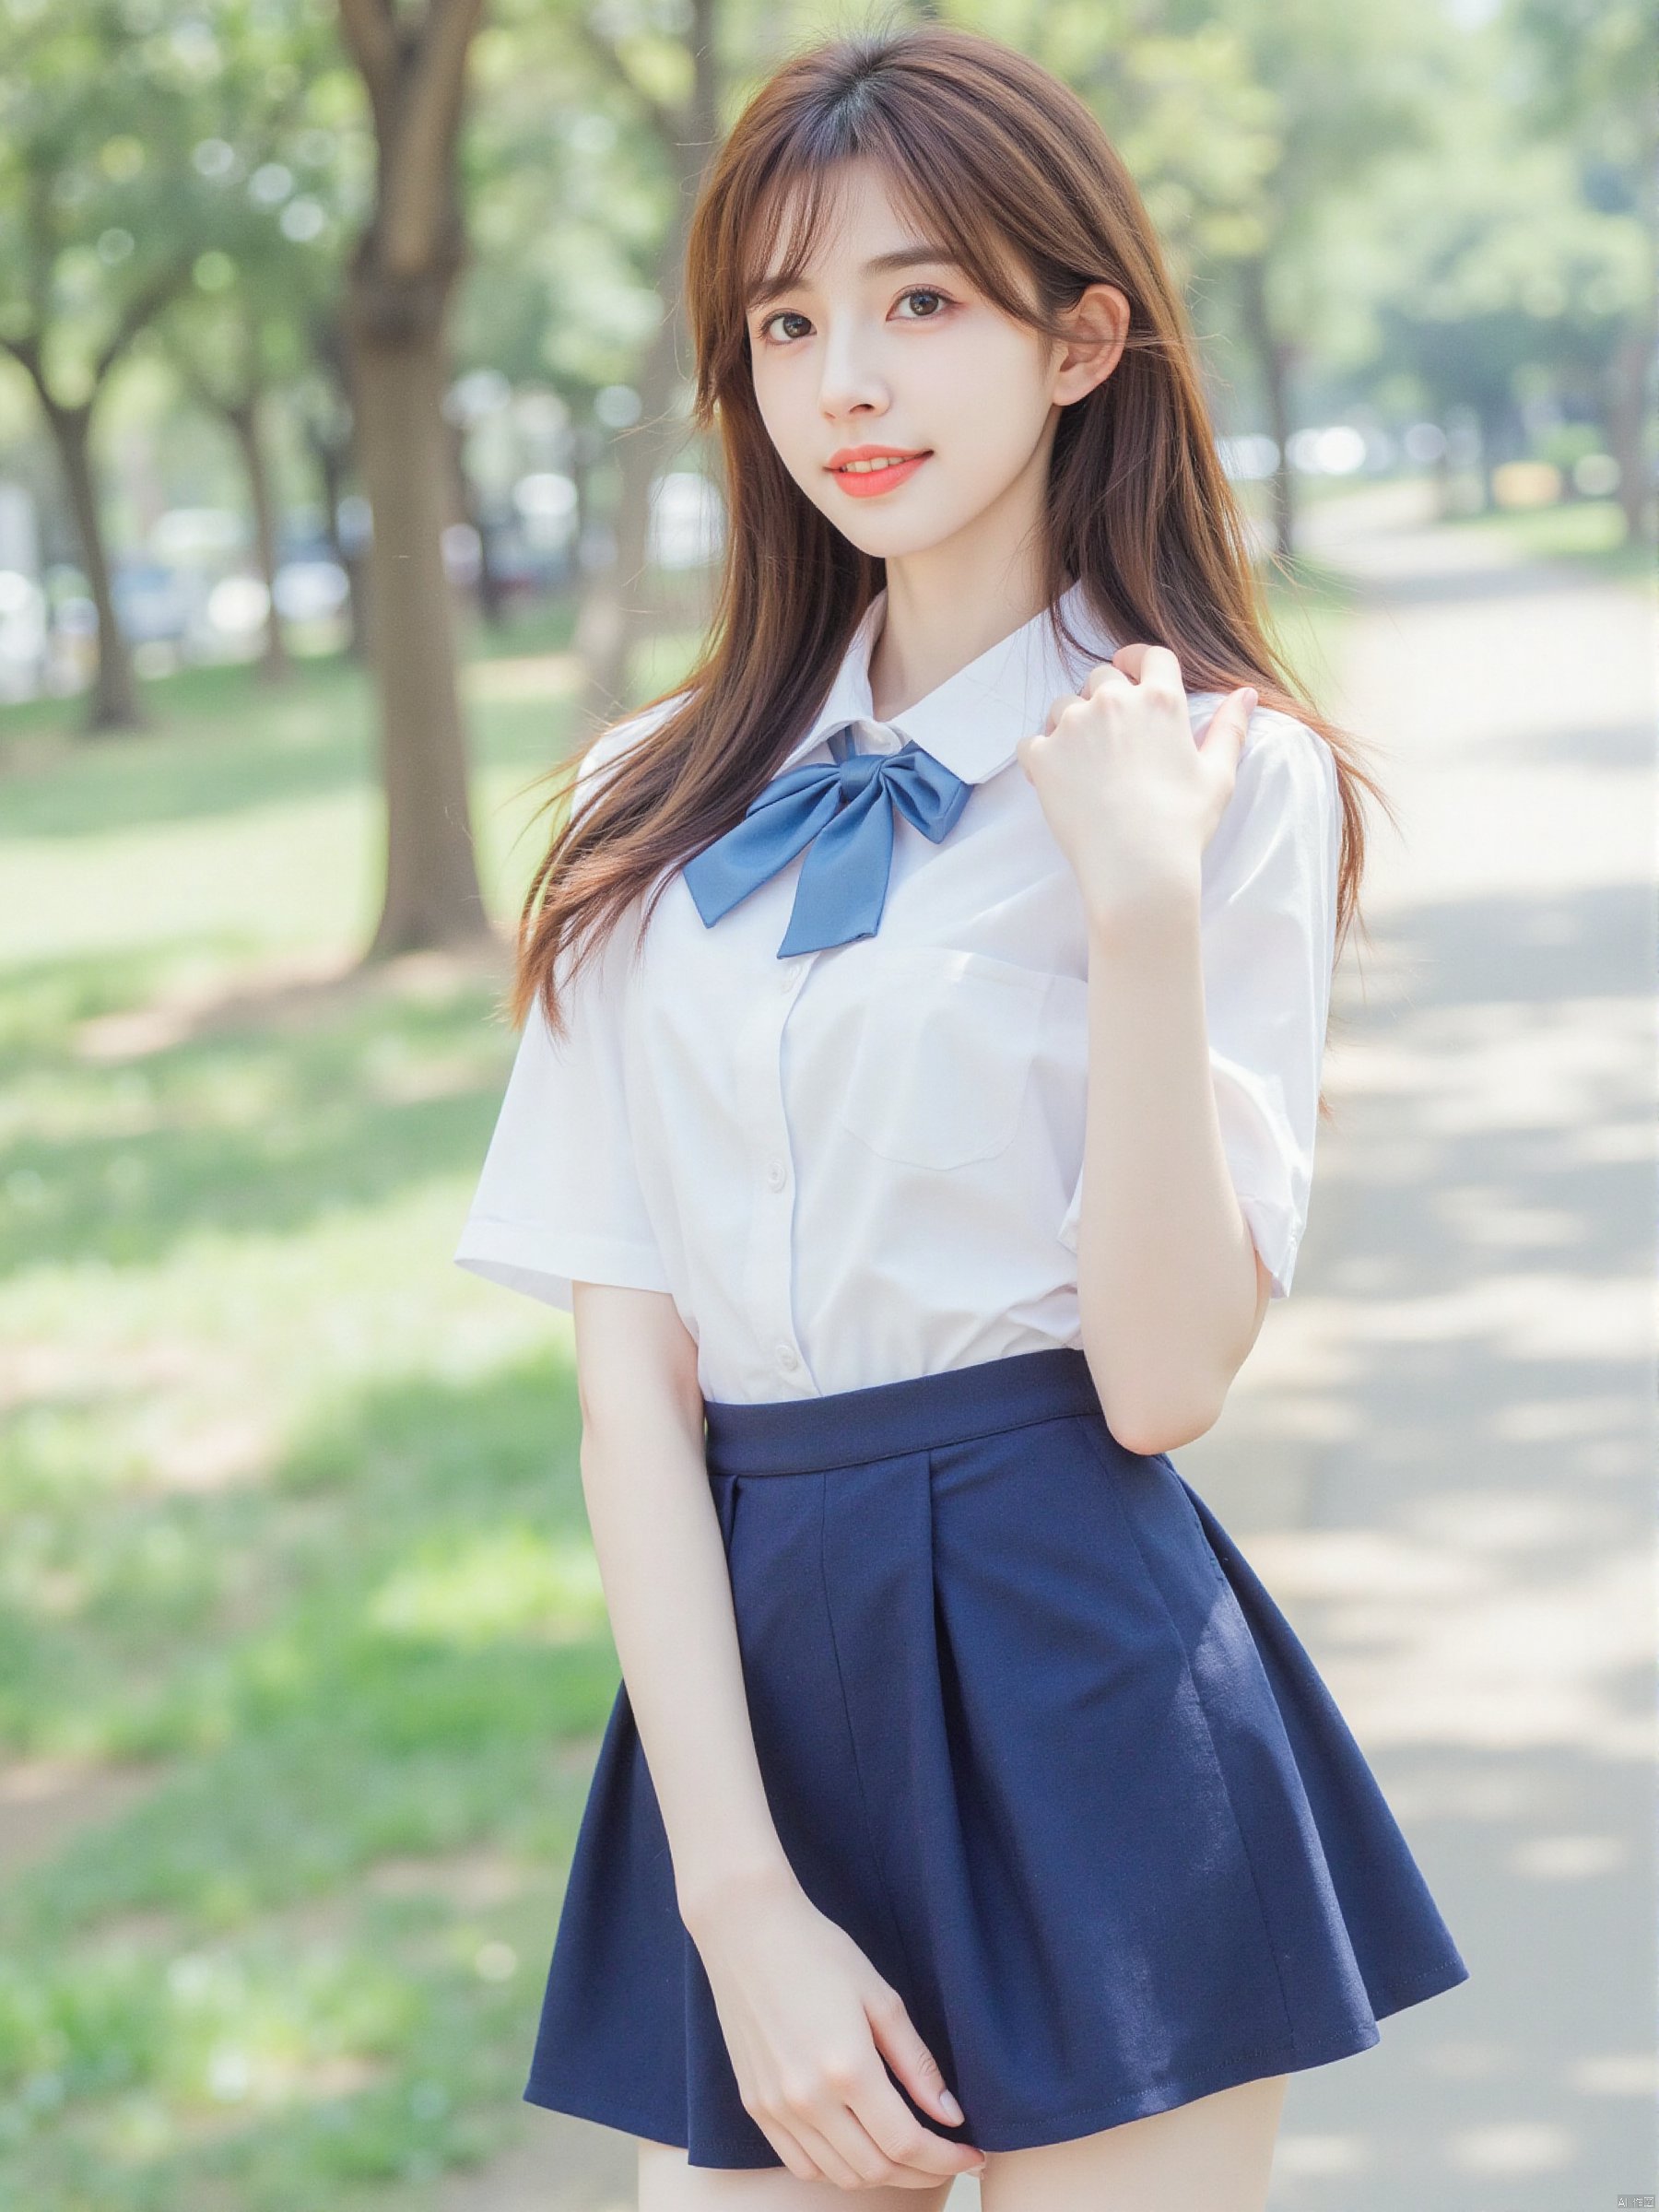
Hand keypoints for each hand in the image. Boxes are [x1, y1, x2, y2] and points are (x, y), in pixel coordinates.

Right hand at [689, 1870, 985, 2188]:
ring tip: (910, 2157)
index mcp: (847, 2068)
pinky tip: (861, 2149)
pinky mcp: (755, 2106)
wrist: (746, 1929)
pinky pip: (801, 2164)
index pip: (906, 2143)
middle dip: (923, 2173)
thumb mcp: (880, 1998)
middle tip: (949, 2158)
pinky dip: (838, 2170)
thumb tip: (951, 2116)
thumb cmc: (818, 1951)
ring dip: (883, 2176)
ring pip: (840, 2175)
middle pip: (876, 2169)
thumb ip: (917, 2063)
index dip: (947, 2160)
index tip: (974, 2157)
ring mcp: (776, 2107)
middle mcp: (808, 2099)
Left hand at [1016, 643, 1255, 932]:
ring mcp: (1074, 726)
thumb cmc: (1182, 824)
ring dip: (1070, 724)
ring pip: (1063, 706)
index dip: (1139, 659)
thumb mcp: (1218, 776)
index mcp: (1160, 700)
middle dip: (1104, 696)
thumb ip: (1230, 728)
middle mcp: (1114, 702)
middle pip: (1101, 677)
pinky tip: (1054, 779)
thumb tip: (1245, 694)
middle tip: (1110, 734)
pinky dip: (1040, 756)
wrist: (1136, 866)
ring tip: (1083, 761)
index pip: (1150, 656)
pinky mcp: (1043, 755)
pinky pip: (1031, 742)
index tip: (1129, 667)